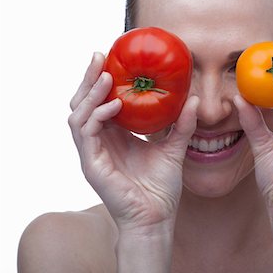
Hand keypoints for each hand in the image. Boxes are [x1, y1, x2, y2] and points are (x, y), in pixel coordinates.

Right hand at [68, 52, 198, 233]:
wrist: (157, 218)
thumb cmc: (161, 187)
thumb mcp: (174, 148)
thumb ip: (182, 124)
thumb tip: (195, 99)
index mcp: (115, 136)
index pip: (100, 102)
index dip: (102, 80)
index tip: (112, 57)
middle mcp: (100, 141)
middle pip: (84, 103)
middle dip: (88, 78)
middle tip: (99, 55)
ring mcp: (92, 153)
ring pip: (78, 114)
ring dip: (90, 92)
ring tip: (105, 74)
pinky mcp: (91, 164)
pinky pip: (86, 132)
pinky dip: (97, 115)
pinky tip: (114, 104)